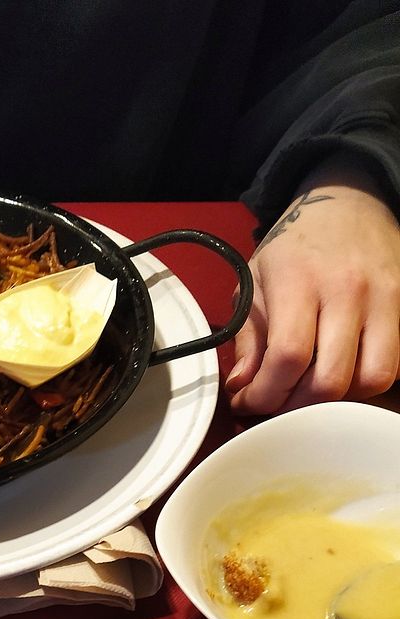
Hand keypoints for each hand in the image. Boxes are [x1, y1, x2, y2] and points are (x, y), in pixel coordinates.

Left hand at [225, 155, 399, 414]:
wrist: (347, 203)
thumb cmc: (295, 248)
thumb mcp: (255, 282)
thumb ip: (247, 339)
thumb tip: (242, 387)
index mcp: (300, 281)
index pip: (288, 356)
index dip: (266, 394)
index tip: (247, 402)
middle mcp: (347, 291)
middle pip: (331, 380)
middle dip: (296, 406)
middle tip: (277, 403)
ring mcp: (384, 299)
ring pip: (372, 378)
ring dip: (337, 401)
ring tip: (310, 392)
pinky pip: (393, 365)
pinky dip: (364, 384)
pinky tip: (339, 376)